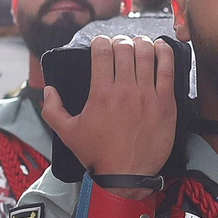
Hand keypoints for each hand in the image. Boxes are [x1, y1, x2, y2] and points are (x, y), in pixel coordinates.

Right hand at [42, 36, 176, 178]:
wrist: (126, 176)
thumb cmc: (97, 155)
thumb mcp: (66, 133)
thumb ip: (52, 109)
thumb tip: (49, 90)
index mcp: (101, 93)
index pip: (102, 51)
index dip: (100, 41)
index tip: (100, 43)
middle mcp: (125, 90)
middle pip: (125, 49)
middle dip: (120, 41)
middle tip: (120, 44)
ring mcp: (148, 95)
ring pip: (146, 55)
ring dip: (141, 43)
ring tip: (139, 43)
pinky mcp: (166, 104)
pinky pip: (168, 70)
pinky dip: (164, 54)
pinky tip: (160, 48)